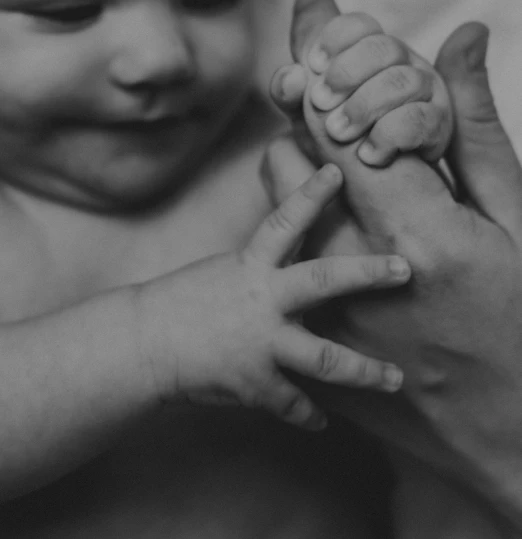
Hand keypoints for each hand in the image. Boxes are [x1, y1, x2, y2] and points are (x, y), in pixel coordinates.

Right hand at [136, 165, 408, 431]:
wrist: (146, 344)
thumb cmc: (184, 301)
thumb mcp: (227, 268)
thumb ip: (266, 262)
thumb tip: (298, 245)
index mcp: (251, 265)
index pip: (284, 221)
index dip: (310, 194)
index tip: (337, 170)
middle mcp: (262, 300)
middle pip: (322, 281)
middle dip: (367, 274)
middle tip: (405, 269)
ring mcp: (261, 344)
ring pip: (324, 358)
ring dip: (364, 371)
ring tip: (396, 378)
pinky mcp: (255, 383)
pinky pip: (292, 403)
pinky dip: (308, 414)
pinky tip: (321, 422)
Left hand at [265, 0, 521, 525]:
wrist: (513, 432)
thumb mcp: (517, 218)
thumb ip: (474, 127)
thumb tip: (461, 38)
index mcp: (417, 230)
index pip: (336, 121)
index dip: (318, 58)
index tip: (312, 12)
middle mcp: (357, 266)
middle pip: (290, 155)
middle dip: (310, 116)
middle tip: (341, 106)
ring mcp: (327, 308)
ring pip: (278, 204)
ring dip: (302, 173)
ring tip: (350, 174)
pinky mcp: (314, 334)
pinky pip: (281, 255)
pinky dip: (302, 224)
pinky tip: (342, 227)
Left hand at [272, 0, 451, 166]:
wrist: (367, 190)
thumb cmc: (334, 139)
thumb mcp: (305, 115)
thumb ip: (291, 88)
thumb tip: (295, 61)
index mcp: (370, 54)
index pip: (359, 26)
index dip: (335, 38)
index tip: (313, 64)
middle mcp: (403, 65)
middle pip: (384, 47)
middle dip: (348, 72)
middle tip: (320, 102)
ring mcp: (427, 94)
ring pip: (405, 80)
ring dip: (365, 106)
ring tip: (337, 133)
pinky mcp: (440, 128)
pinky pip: (421, 119)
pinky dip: (389, 135)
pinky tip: (368, 155)